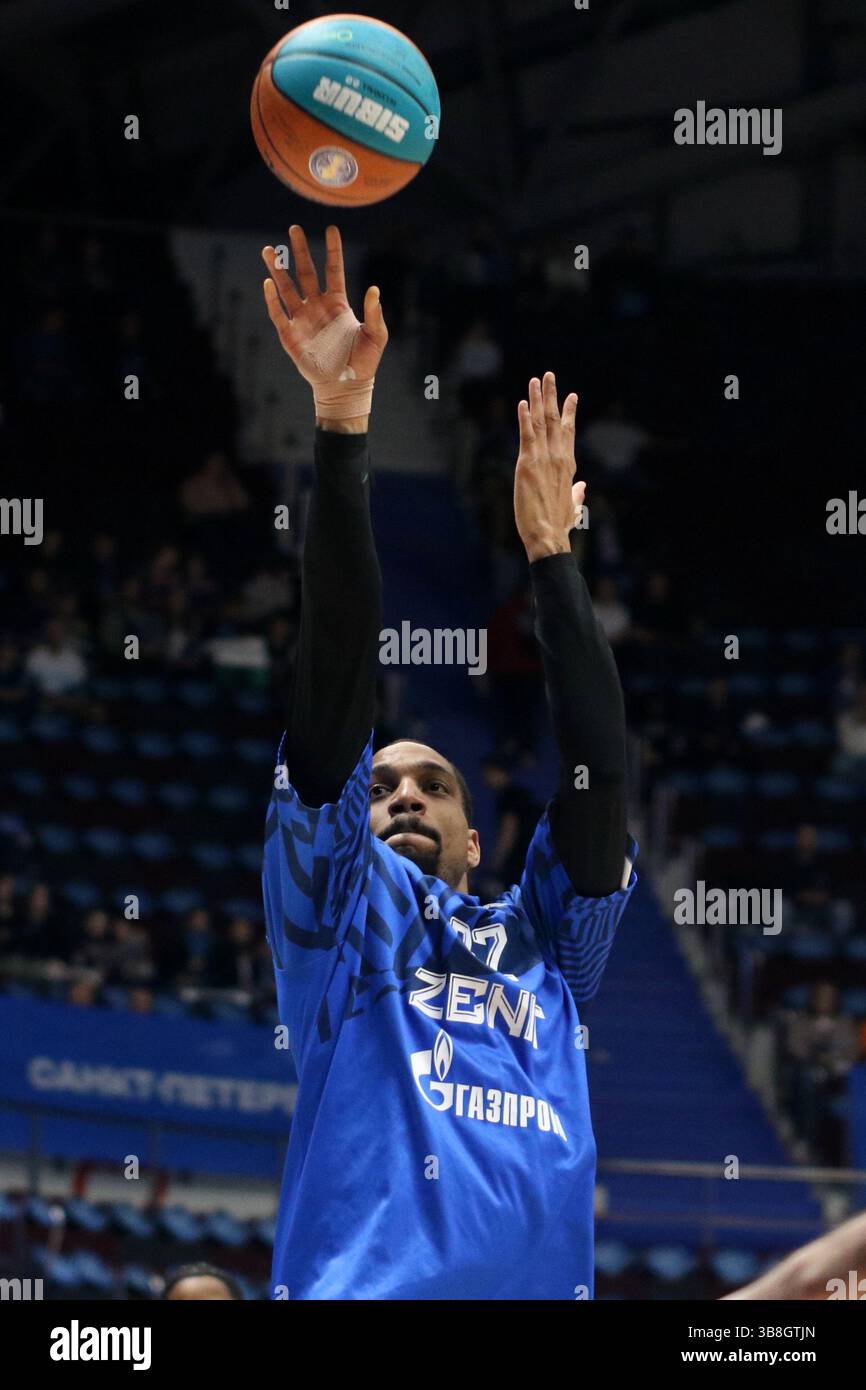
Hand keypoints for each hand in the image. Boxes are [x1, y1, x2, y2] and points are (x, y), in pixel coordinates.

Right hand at [261, 225, 387, 422]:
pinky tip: (267, 282)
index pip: (333, 270)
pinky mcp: (290, 335)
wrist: (345, 387)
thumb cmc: (363, 363)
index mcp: (338, 303)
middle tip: (294, 228)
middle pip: (306, 273)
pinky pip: (278, 314)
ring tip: (270, 250)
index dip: (333, 250)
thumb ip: (375, 313)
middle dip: (300, 251)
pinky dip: (272, 299)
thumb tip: (375, 289)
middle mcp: (317, 307)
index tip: (331, 229)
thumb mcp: (376, 336)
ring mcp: (302, 320)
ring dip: (278, 270)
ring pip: (287, 288)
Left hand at [514, 373, 583, 561]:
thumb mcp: (573, 508)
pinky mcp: (528, 464)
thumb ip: (578, 494)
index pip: (569, 433)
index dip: (569, 413)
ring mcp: (544, 459)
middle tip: (550, 376)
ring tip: (537, 380)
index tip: (571, 396)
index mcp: (568, 467)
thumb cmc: (559, 527)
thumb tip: (583, 486)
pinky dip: (524, 417)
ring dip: (538, 399)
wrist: (549, 537)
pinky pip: (527, 435)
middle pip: (555, 420)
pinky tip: (522, 403)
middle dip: (553, 396)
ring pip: (541, 422)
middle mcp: (558, 458)